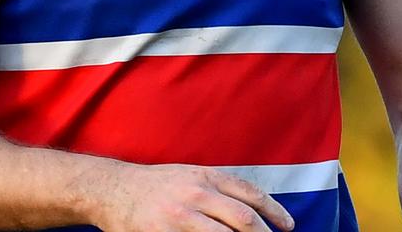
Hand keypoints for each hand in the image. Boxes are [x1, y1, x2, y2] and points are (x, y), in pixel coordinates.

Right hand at [92, 161, 294, 231]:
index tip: (288, 226)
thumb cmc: (155, 183)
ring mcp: (180, 216)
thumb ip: (216, 187)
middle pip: (243, 219)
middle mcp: (196, 194)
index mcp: (205, 176)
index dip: (274, 211)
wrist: (113, 189)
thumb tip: (250, 207)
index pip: (250, 193)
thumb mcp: (188, 174)